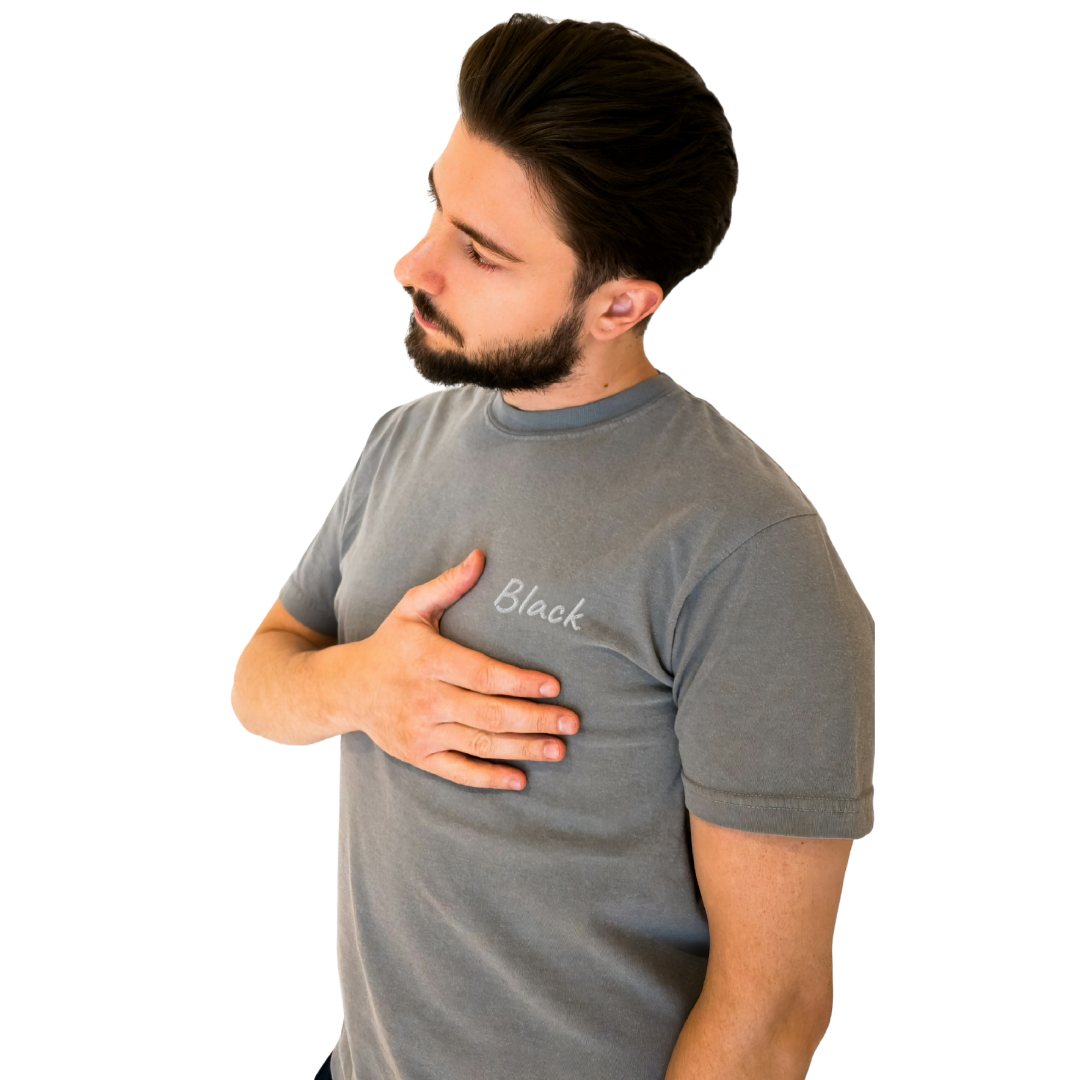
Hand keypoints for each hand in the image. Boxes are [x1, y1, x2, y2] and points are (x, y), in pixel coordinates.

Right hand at [333, 549, 578, 789]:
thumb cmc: (390, 643)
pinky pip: (457, 772)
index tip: (554, 686)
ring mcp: (420, 731)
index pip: (483, 674)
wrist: (345, 689)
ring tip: (559, 749)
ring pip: (479, 744)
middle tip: (572, 722)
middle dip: (534, 720)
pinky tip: (520, 779)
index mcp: (429, 660)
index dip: (520, 682)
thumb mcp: (411, 607)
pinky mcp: (417, 756)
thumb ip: (448, 585)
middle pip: (489, 714)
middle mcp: (425, 698)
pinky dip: (489, 778)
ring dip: (523, 749)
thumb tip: (481, 556)